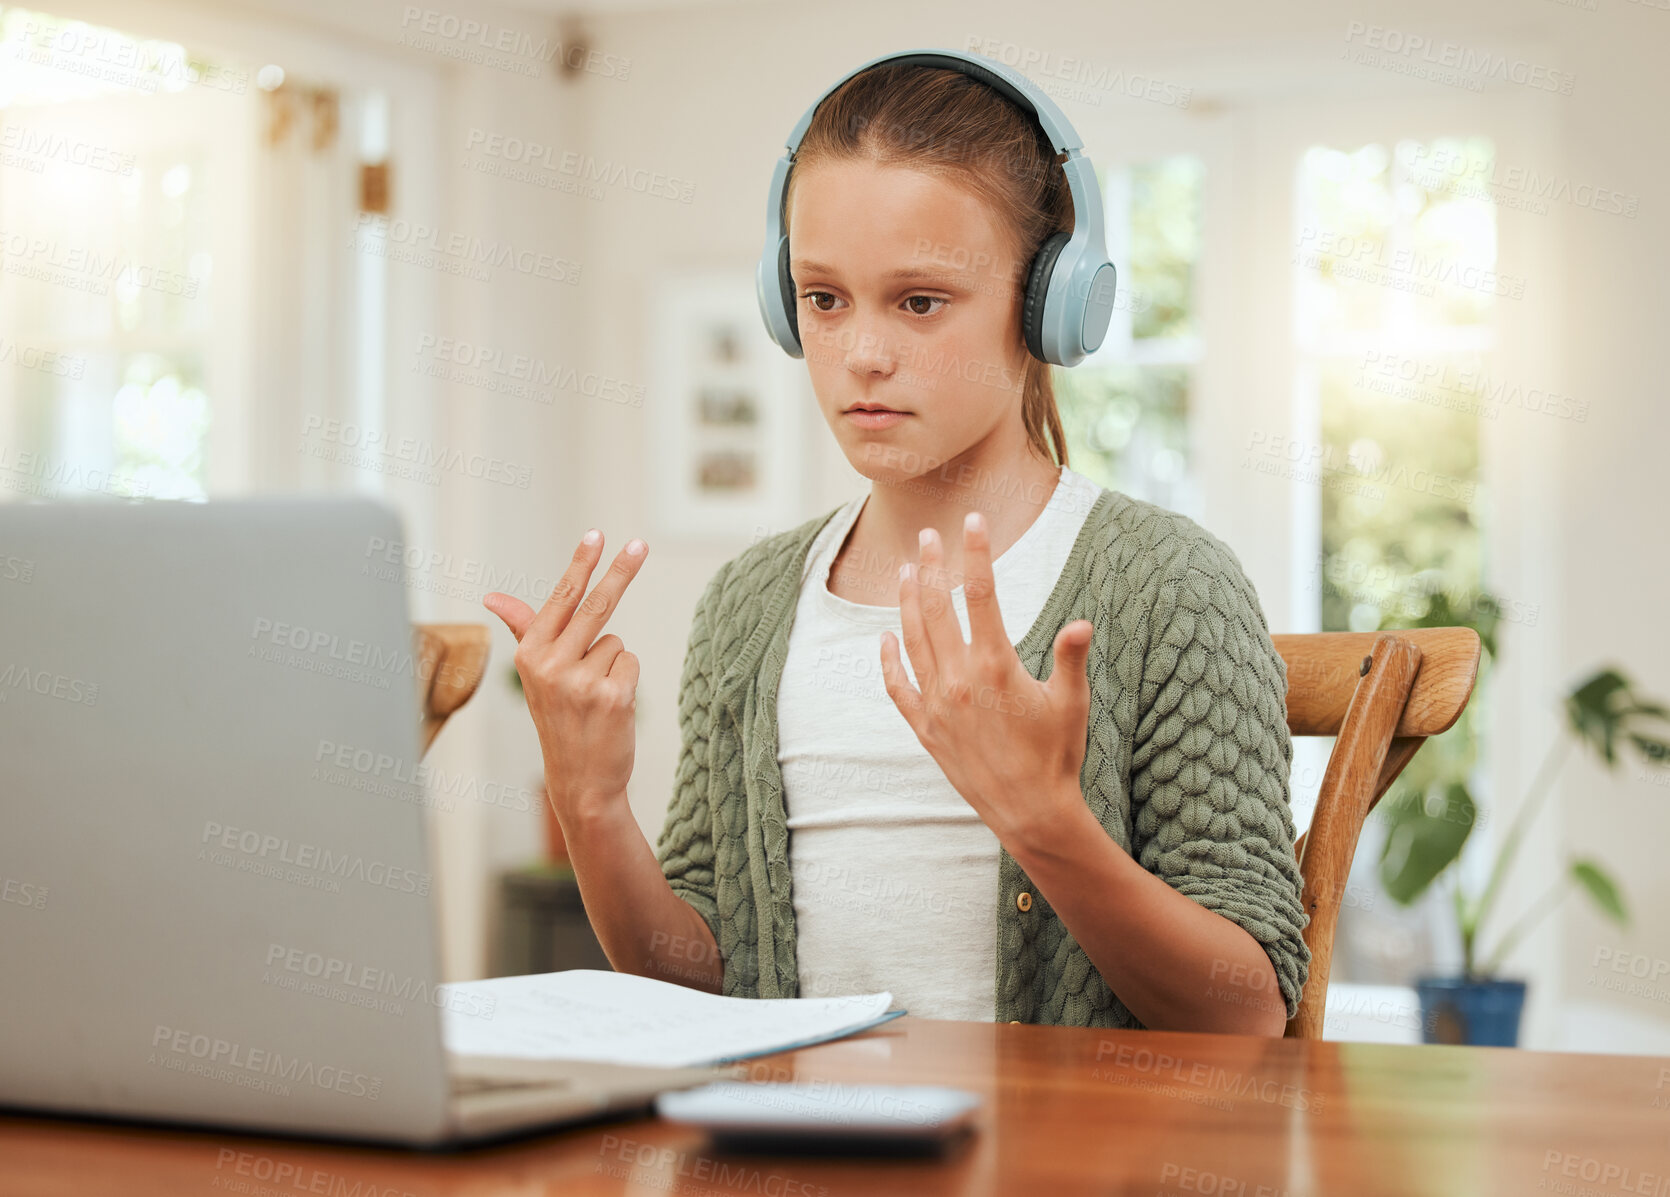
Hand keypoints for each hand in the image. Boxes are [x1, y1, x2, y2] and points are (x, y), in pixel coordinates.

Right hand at [483, 529, 645, 823]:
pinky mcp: (613, 696)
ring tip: (594, 697)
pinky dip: (625, 679)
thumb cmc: (558, 720)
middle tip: (641, 543)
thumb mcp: (535, 675)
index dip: (581, 564)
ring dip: (611, 664)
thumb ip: (524, 629)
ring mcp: (582, 681)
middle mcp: (551, 666)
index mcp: (529, 655)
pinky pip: (630, 662)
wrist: (580, 781)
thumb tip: (492, 596)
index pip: (560, 599)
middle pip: (596, 606)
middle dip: (621, 571)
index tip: (597, 534)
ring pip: (615, 642)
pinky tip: (609, 706)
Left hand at [879, 511, 1092, 848]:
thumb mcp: (1071, 703)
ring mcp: (938, 704)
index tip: (974, 521)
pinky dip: (889, 660)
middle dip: (933, 566)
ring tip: (907, 571)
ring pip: (914, 639)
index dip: (977, 553)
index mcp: (996, 666)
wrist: (1031, 813)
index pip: (983, 595)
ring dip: (909, 601)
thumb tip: (1082, 623)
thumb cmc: (1058, 756)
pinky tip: (885, 637)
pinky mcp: (926, 729)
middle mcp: (959, 680)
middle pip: (939, 608)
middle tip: (928, 535)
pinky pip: (898, 687)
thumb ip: (1071, 658)